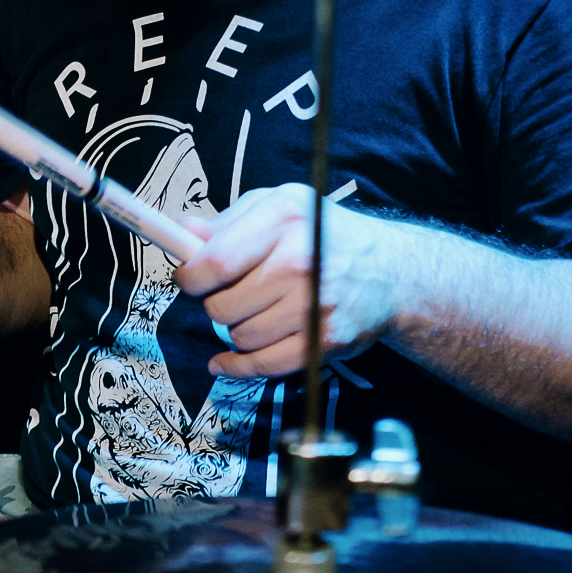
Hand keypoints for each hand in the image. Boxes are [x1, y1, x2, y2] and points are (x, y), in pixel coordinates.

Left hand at [174, 183, 403, 378]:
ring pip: (240, 336)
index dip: (190, 277)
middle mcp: (300, 260)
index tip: (188, 279)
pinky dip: (238, 366)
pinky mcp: (326, 341)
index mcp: (284, 218)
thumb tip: (182, 234)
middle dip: (214, 304)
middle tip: (231, 294)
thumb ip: (228, 221)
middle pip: (222, 305)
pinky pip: (264, 365)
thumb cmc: (322, 233)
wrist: (389, 269)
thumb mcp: (279, 206)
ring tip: (254, 311)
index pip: (216, 261)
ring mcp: (315, 304)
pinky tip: (226, 360)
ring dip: (235, 329)